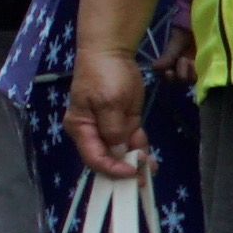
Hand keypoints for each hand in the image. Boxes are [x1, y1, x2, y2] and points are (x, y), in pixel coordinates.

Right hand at [67, 40, 155, 178]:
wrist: (111, 52)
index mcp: (81, 128)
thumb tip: (119, 152)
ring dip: (136, 163)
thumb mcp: (109, 102)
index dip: (112, 169)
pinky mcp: (124, 123)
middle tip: (144, 180)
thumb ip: (113, 129)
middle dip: (125, 171)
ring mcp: (109, 129)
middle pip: (107, 160)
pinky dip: (141, 151)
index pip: (94, 158)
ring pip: (122, 154)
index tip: (132, 171)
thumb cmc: (104, 74)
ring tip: (152, 171)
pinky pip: (131, 142)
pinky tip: (151, 160)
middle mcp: (93, 133)